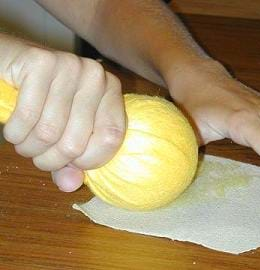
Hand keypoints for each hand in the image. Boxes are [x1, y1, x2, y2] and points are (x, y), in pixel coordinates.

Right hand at [2, 46, 124, 191]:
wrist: (11, 66)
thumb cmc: (44, 104)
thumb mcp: (64, 134)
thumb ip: (71, 162)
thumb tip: (70, 185)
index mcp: (111, 93)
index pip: (111, 139)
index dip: (88, 161)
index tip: (71, 162)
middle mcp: (96, 76)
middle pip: (76, 142)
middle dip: (50, 159)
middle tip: (38, 154)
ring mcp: (70, 65)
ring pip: (49, 132)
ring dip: (29, 148)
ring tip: (25, 141)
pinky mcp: (41, 62)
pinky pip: (27, 116)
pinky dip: (15, 132)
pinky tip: (14, 128)